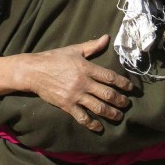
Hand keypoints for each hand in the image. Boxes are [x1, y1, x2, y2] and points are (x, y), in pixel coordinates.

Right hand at [0, 34, 132, 133]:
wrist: (33, 71)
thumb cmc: (54, 58)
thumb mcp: (74, 50)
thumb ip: (92, 46)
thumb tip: (107, 37)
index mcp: (86, 68)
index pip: (110, 77)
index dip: (123, 83)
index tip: (131, 89)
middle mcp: (83, 82)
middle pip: (108, 94)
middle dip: (120, 101)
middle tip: (127, 104)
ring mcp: (75, 95)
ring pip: (98, 107)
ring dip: (111, 113)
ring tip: (119, 116)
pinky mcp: (67, 105)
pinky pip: (82, 117)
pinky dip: (92, 123)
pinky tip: (99, 127)